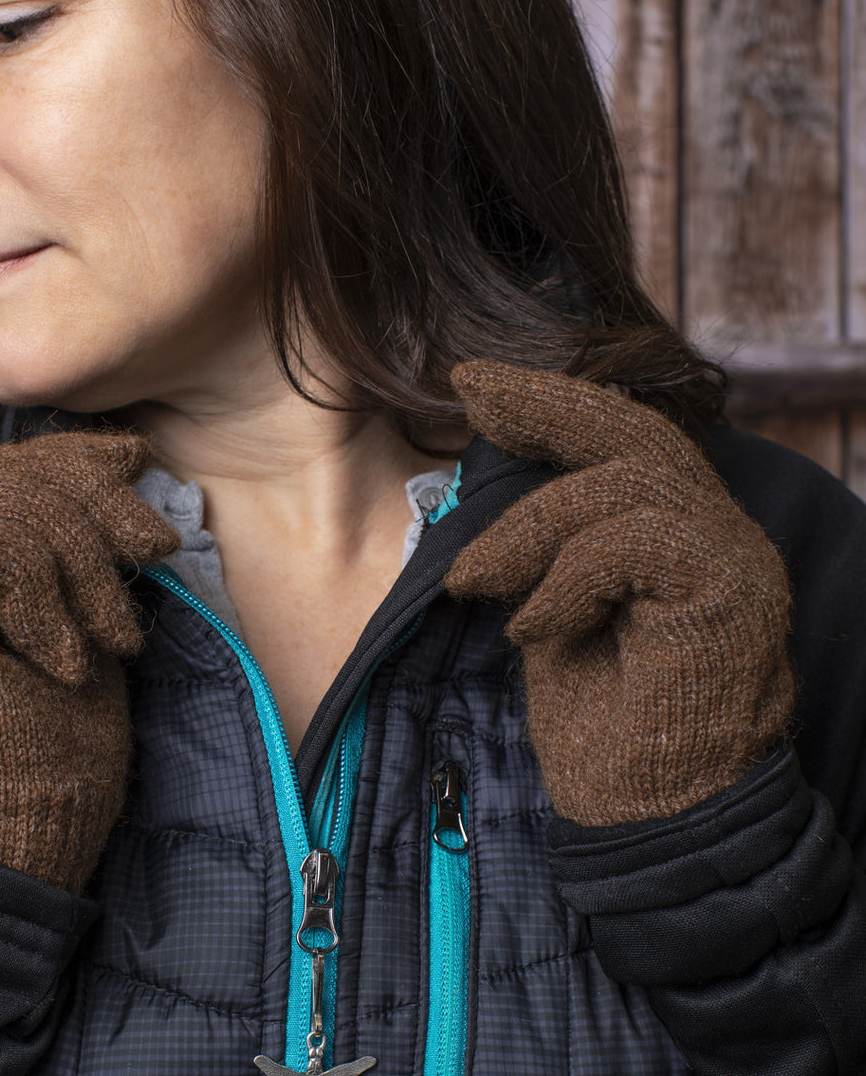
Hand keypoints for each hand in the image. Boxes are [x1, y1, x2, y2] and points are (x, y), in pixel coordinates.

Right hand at [0, 431, 178, 890]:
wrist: (29, 836)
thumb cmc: (67, 743)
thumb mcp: (92, 619)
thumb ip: (84, 545)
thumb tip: (125, 456)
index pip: (9, 471)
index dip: (73, 455)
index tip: (136, 458)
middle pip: (6, 475)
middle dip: (94, 501)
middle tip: (153, 550)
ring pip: (4, 504)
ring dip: (84, 562)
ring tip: (117, 634)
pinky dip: (49, 599)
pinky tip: (70, 660)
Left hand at [444, 361, 793, 825]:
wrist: (642, 821)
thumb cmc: (595, 726)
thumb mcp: (547, 609)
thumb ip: (543, 547)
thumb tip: (486, 485)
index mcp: (674, 535)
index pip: (620, 440)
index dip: (550, 402)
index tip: (474, 383)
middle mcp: (717, 536)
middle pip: (634, 432)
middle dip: (544, 406)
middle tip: (470, 391)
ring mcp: (733, 560)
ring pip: (623, 484)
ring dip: (529, 530)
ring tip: (475, 582)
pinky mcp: (732, 594)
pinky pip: (631, 543)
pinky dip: (564, 578)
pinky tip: (532, 628)